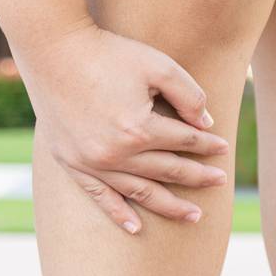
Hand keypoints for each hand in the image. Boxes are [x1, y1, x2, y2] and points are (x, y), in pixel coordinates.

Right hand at [21, 21, 230, 233]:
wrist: (52, 48)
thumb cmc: (108, 53)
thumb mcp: (159, 65)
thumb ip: (190, 96)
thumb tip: (207, 124)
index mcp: (139, 129)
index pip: (185, 142)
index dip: (207, 144)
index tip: (223, 147)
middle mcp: (115, 153)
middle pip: (168, 171)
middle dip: (198, 177)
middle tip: (220, 182)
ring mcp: (91, 162)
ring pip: (140, 191)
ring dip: (169, 205)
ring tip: (194, 216)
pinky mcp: (71, 162)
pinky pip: (99, 196)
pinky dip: (118, 213)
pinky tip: (135, 227)